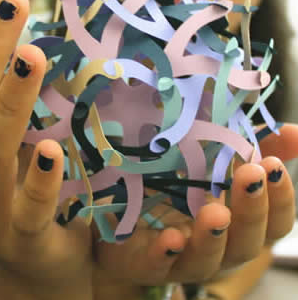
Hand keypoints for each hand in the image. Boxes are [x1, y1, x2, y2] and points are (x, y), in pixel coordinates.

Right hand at [0, 0, 92, 298]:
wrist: (39, 259)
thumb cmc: (17, 183)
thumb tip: (13, 20)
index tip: (7, 1)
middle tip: (15, 8)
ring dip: (9, 102)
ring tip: (33, 56)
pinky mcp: (17, 244)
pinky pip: (26, 210)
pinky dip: (38, 178)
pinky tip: (52, 147)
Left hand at [93, 124, 297, 286]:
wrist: (117, 222)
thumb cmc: (174, 193)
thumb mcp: (211, 167)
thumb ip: (251, 150)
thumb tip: (294, 132)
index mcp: (238, 227)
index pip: (274, 223)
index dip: (281, 199)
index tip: (274, 165)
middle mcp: (217, 248)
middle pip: (247, 242)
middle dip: (252, 209)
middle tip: (251, 175)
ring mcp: (181, 259)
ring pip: (207, 260)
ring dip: (214, 236)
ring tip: (216, 212)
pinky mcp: (144, 263)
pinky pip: (157, 265)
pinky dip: (165, 253)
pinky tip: (170, 237)